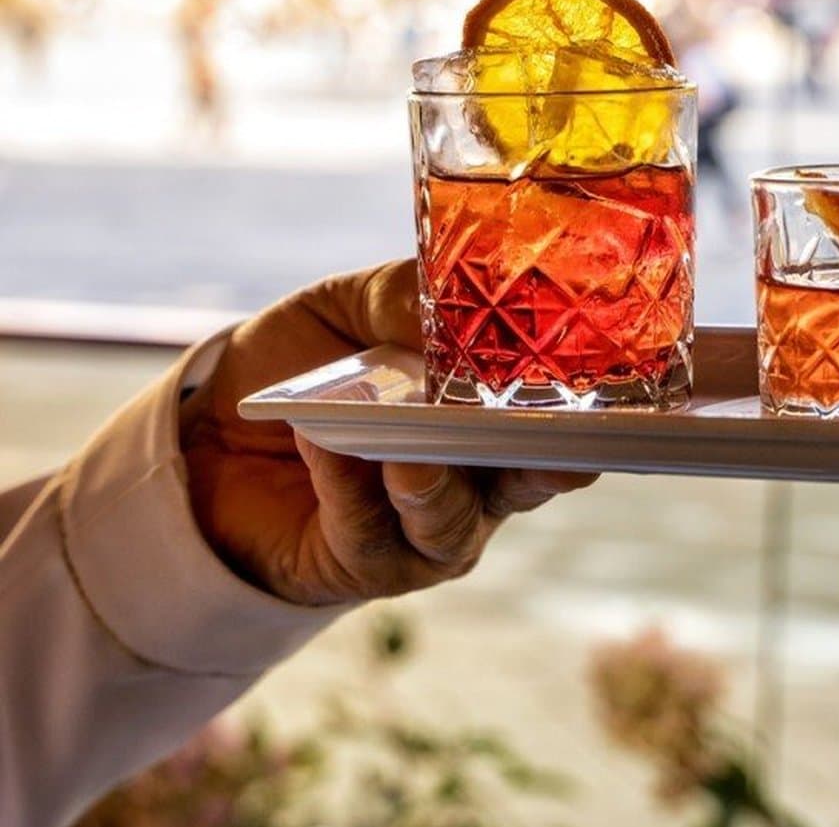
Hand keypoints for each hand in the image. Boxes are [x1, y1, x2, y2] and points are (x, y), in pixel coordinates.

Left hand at [181, 260, 593, 605]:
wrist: (213, 432)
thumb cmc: (309, 365)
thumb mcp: (357, 307)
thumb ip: (405, 297)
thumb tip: (445, 297)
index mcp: (502, 419)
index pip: (565, 422)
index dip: (588, 409)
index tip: (600, 384)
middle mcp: (483, 485)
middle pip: (529, 480)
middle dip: (534, 458)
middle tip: (526, 430)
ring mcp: (428, 534)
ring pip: (448, 519)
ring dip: (428, 480)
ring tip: (404, 450)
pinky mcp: (363, 566)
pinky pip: (366, 532)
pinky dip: (347, 484)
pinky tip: (325, 443)